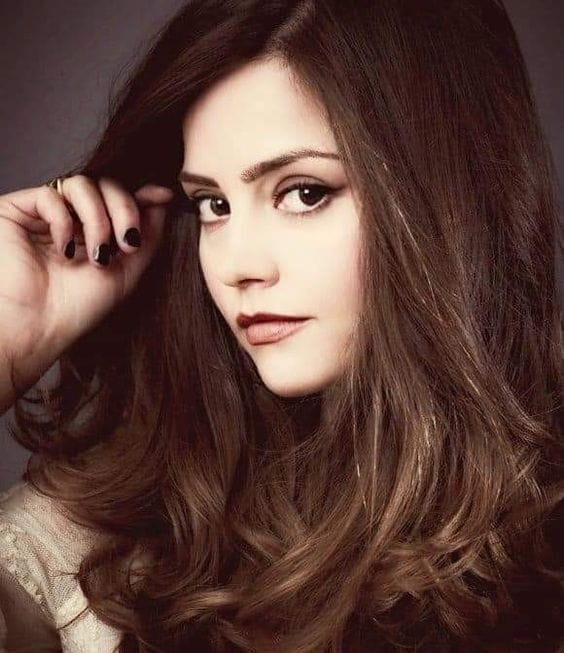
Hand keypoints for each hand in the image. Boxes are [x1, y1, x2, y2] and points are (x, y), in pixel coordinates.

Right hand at [0, 175, 173, 400]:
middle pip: (106, 185)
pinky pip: (50, 195)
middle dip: (125, 210)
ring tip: (98, 255)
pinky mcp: (17, 211)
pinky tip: (65, 252)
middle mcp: (72, 219)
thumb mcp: (128, 271)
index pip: (121, 198)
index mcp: (97, 231)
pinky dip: (64, 222)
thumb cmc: (78, 308)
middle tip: (127, 244)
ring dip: (99, 220)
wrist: (37, 328)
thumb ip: (147, 233)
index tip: (164, 196)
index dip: (142, 195)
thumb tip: (161, 195)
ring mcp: (45, 214)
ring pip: (82, 185)